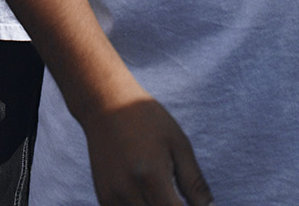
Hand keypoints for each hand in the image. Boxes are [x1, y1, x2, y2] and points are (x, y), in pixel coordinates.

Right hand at [83, 96, 212, 205]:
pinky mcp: (104, 197)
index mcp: (151, 177)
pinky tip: (150, 197)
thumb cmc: (147, 119)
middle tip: (179, 195)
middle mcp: (128, 191)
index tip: (193, 202)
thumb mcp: (178, 144)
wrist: (105, 103)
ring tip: (165, 193)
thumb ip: (194, 182)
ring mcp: (112, 196)